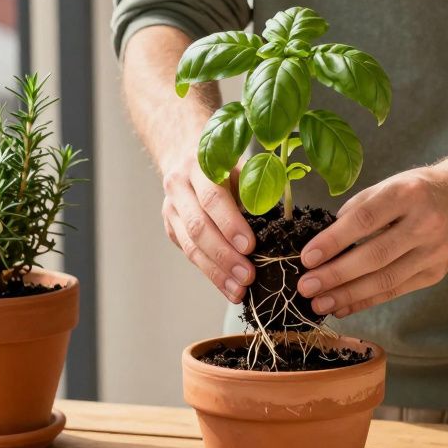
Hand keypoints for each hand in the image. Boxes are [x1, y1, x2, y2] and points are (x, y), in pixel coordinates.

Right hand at [160, 152, 254, 302]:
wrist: (185, 157)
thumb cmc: (225, 167)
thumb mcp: (243, 168)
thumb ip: (254, 192)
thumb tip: (277, 226)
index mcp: (199, 166)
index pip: (212, 199)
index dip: (231, 224)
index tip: (250, 246)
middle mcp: (179, 187)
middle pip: (198, 227)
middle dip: (225, 255)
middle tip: (247, 275)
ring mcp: (171, 209)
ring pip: (191, 246)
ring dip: (217, 272)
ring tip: (239, 290)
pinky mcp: (171, 228)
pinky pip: (190, 255)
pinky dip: (212, 274)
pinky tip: (229, 287)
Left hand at [296, 163, 447, 317]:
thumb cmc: (417, 190)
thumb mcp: (389, 184)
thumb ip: (358, 209)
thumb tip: (325, 241)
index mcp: (407, 194)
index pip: (365, 219)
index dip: (334, 240)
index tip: (307, 257)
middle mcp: (425, 223)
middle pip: (376, 255)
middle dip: (336, 274)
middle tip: (306, 286)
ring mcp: (434, 252)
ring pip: (385, 279)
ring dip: (348, 295)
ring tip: (319, 303)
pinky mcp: (436, 273)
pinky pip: (396, 291)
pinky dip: (366, 301)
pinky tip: (342, 307)